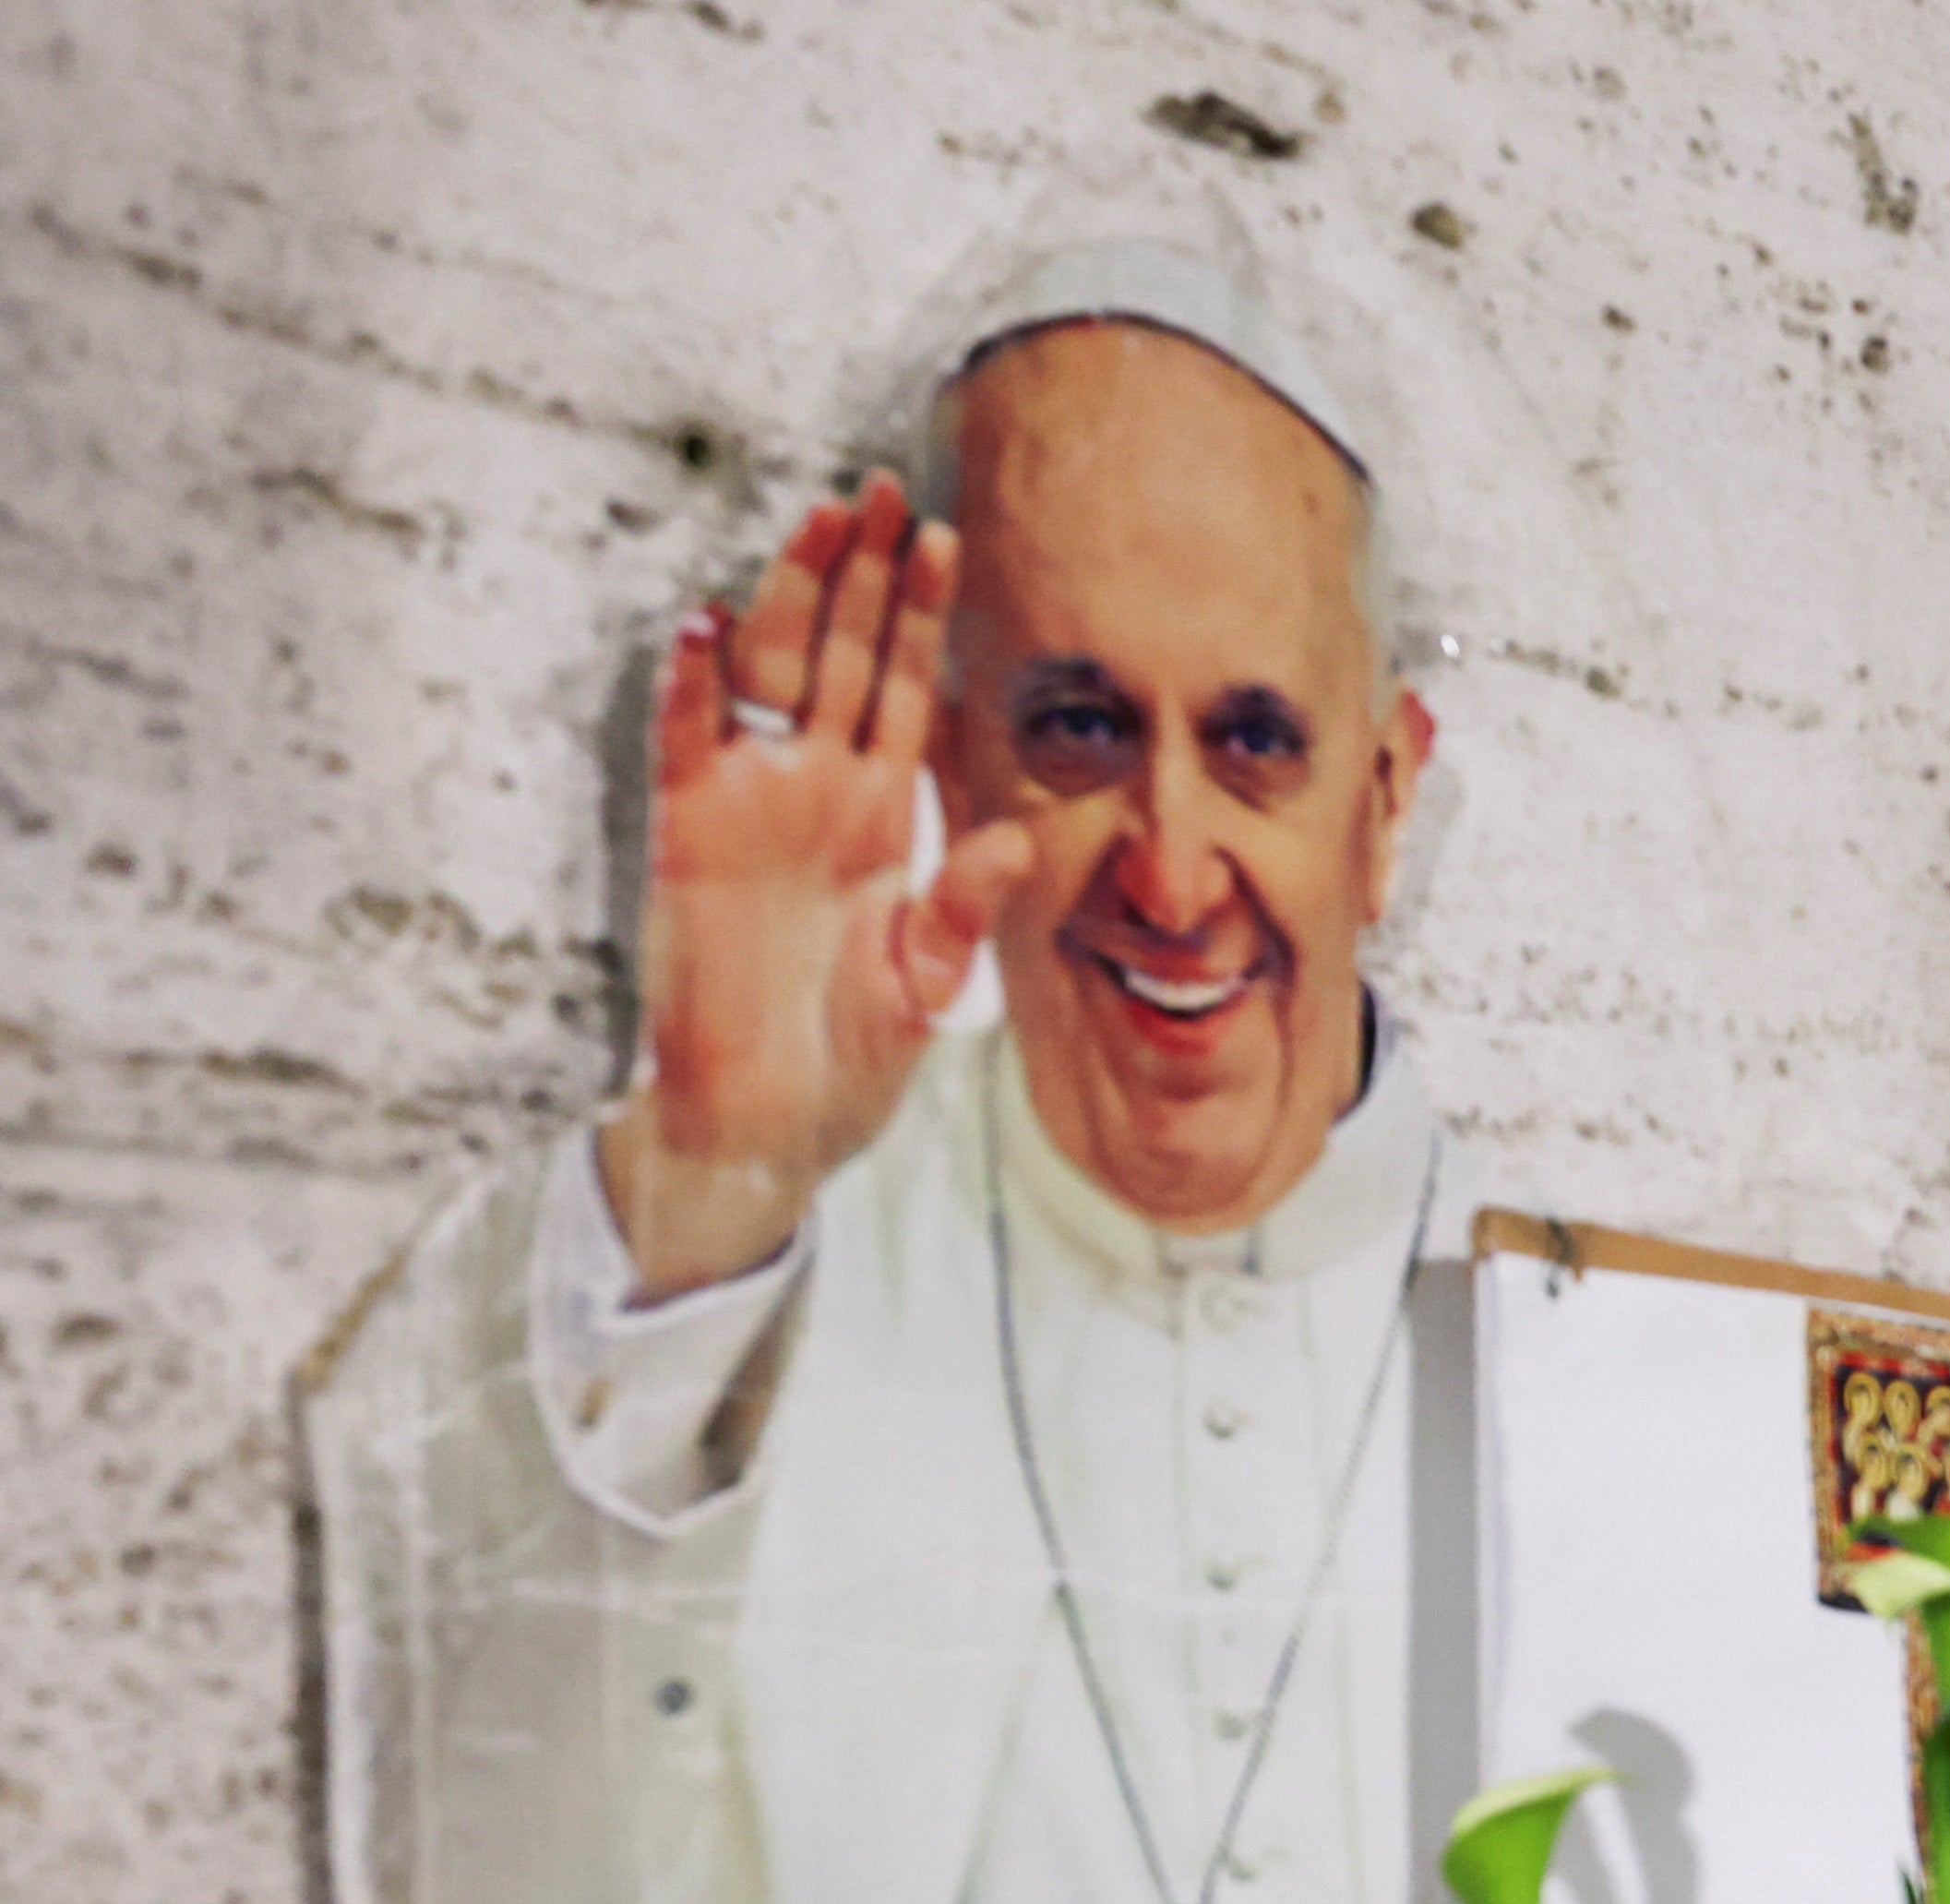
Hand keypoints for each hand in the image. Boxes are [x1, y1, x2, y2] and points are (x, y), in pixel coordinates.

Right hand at [605, 478, 1037, 1298]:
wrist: (772, 1117)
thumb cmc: (851, 1053)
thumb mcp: (926, 979)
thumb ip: (963, 903)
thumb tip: (1012, 833)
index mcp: (883, 814)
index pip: (906, 690)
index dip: (921, 617)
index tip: (947, 538)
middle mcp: (818, 789)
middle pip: (839, 654)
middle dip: (861, 573)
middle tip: (884, 488)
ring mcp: (752, 801)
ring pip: (768, 671)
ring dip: (787, 595)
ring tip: (816, 519)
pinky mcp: (688, 830)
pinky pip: (687, 739)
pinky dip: (690, 684)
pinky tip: (703, 624)